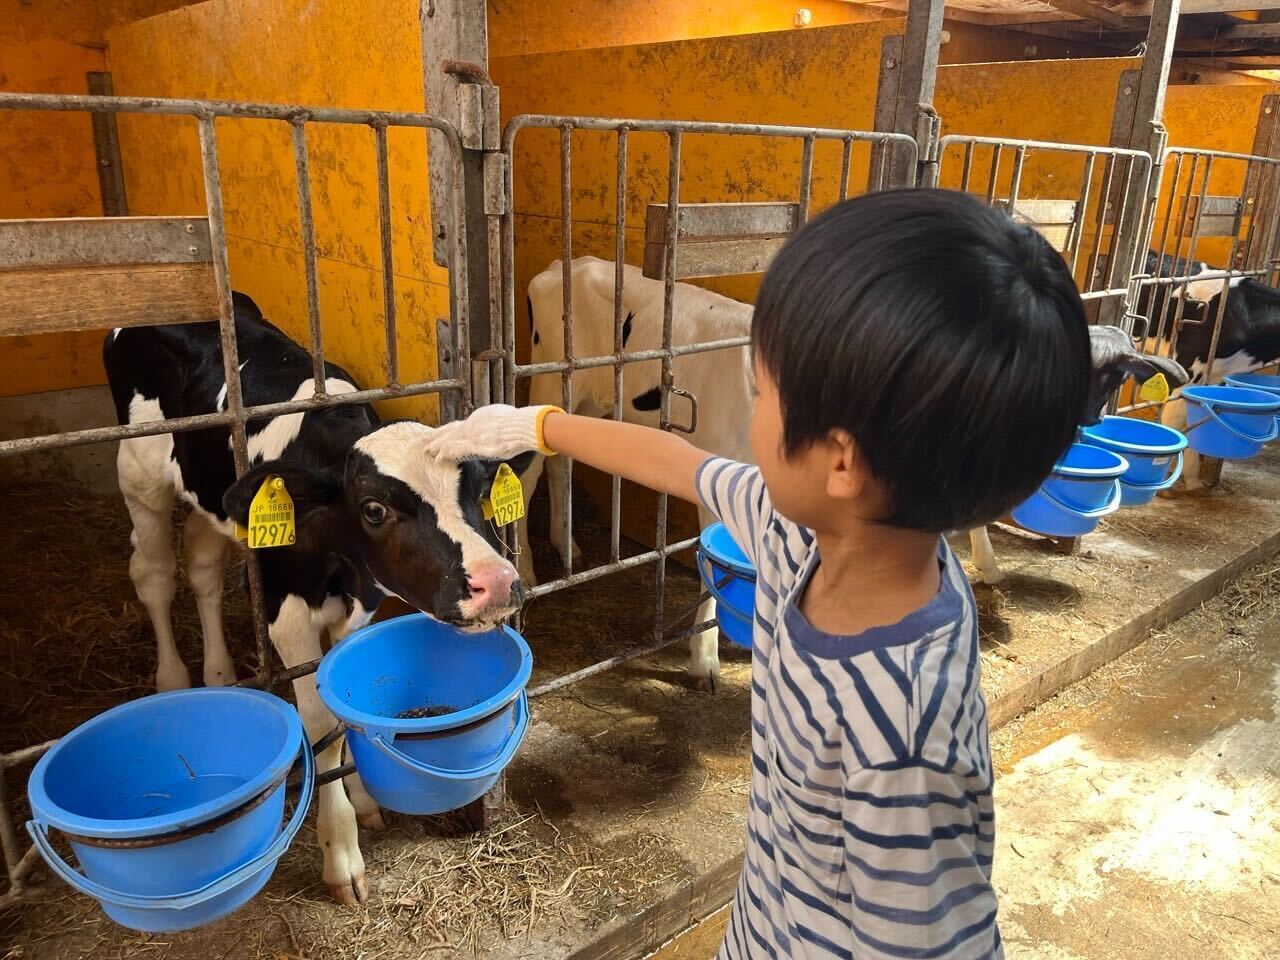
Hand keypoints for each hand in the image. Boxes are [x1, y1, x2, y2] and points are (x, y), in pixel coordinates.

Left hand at [421, 404, 561, 461]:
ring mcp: (474, 435)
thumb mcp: (506, 416)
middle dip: (438, 436)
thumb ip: (497, 421)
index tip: (443, 433)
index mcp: (481, 416)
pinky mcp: (476, 445)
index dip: (450, 431)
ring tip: (427, 451)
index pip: (461, 425)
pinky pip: (457, 450)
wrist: (523, 426)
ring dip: (437, 446)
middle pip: (451, 431)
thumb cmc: (520, 422)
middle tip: (427, 442)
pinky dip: (446, 453)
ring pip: (450, 440)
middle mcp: (473, 424)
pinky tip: (438, 458)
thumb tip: (498, 426)